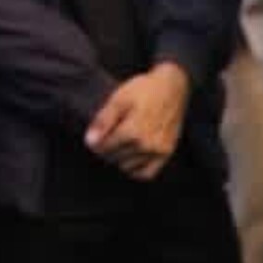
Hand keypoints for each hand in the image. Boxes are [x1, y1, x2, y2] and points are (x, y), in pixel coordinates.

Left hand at [85, 62, 190, 181]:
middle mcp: (146, 145)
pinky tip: (130, 159)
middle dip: (106, 151)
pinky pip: (146, 174)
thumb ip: (103, 121)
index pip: (104, 148)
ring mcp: (157, 151)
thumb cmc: (144, 90)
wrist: (172, 88)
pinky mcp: (166, 153)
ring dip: (119, 160)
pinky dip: (135, 170)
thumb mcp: (118, 99)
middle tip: (105, 139)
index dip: (94, 143)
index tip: (93, 137)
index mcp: (132, 132)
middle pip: (114, 158)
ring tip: (117, 146)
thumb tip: (90, 142)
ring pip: (128, 167)